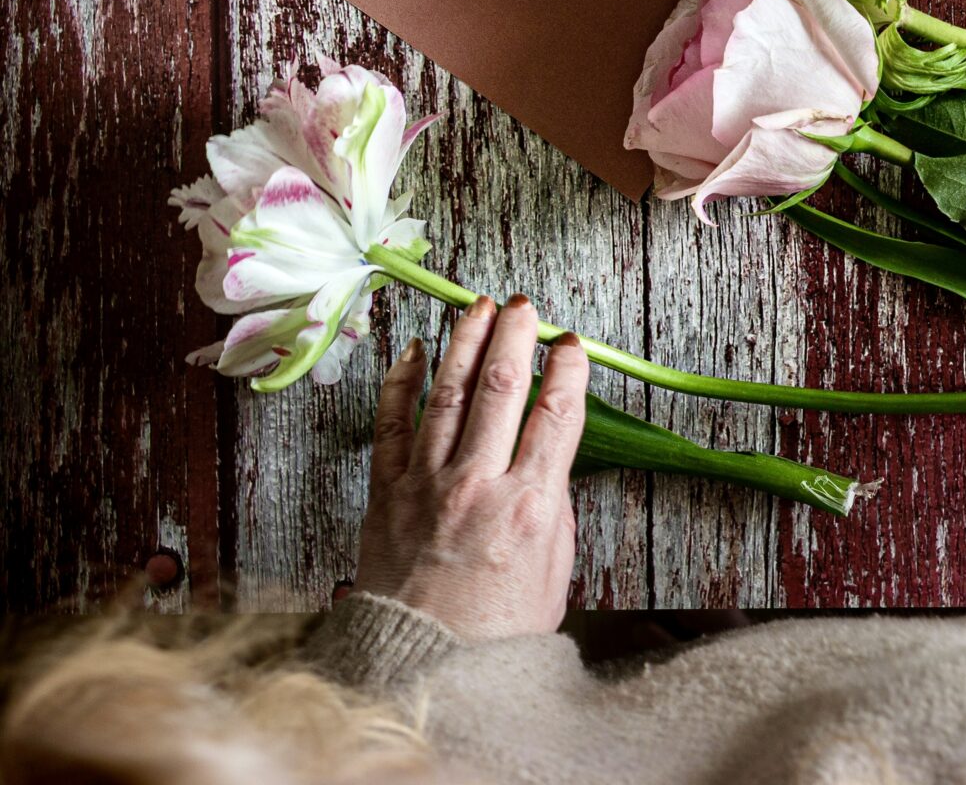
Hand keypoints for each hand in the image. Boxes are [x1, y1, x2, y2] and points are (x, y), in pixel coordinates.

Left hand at [353, 295, 588, 640]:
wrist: (423, 667)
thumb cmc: (496, 631)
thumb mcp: (552, 569)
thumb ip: (551, 506)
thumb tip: (546, 459)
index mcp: (529, 506)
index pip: (556, 414)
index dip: (568, 370)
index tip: (572, 345)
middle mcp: (477, 486)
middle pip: (502, 388)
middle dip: (517, 336)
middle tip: (525, 306)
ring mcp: (425, 486)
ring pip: (448, 393)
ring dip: (466, 342)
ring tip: (478, 306)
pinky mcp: (385, 495)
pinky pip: (391, 425)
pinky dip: (401, 382)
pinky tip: (413, 352)